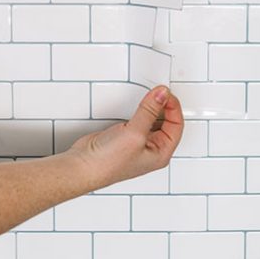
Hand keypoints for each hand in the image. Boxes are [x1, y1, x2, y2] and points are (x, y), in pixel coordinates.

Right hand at [67, 85, 183, 190]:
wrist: (82, 166)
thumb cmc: (108, 163)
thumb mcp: (134, 133)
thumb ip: (150, 111)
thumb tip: (162, 95)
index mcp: (161, 153)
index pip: (176, 125)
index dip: (173, 107)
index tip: (165, 93)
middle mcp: (152, 149)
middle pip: (167, 121)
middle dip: (165, 105)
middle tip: (158, 92)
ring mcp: (138, 142)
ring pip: (153, 119)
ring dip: (153, 106)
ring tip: (150, 95)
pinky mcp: (126, 136)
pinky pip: (140, 118)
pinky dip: (141, 109)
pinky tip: (138, 104)